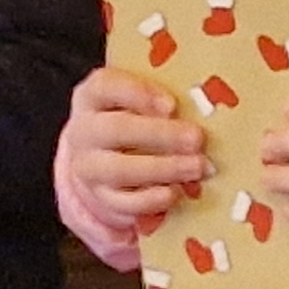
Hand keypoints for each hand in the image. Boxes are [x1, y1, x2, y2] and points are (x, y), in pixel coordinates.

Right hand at [66, 68, 205, 224]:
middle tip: (197, 138)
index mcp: (93, 97)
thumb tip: (204, 108)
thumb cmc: (137, 118)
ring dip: (162, 168)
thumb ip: (164, 100)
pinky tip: (175, 192)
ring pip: (119, 169)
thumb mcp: (144, 100)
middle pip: (115, 129)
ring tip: (198, 167)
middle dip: (160, 134)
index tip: (172, 104)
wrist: (106, 157)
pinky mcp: (102, 197)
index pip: (105, 86)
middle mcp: (84, 131)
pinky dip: (151, 199)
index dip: (138, 93)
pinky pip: (123, 203)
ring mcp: (89, 167)